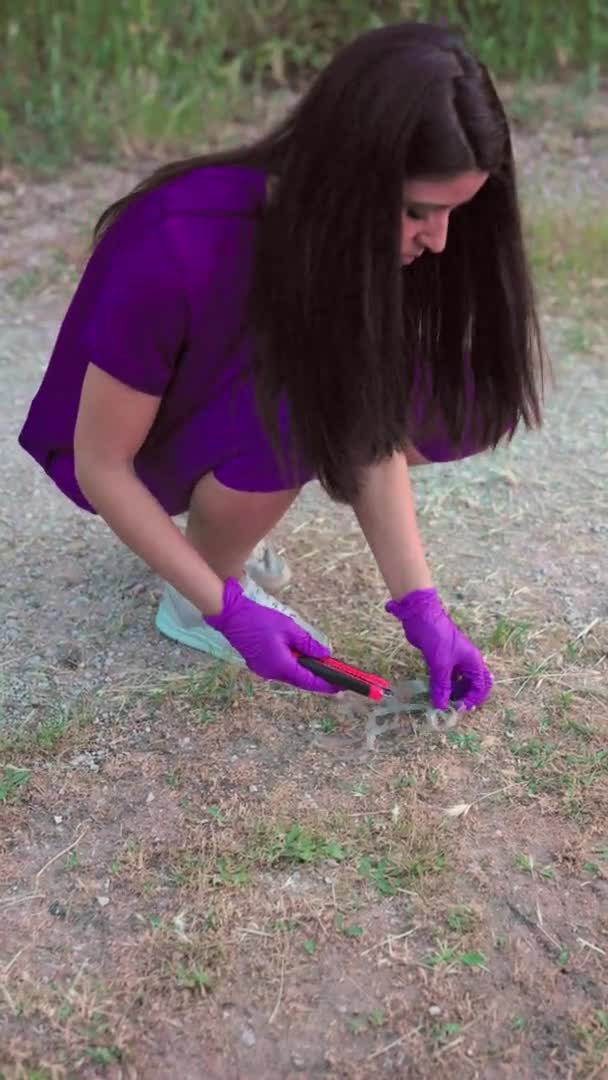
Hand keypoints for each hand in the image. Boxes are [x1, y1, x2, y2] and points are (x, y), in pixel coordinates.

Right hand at [204, 578, 337, 693]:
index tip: (341, 686)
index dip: (326, 685)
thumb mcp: (289, 629)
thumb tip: (325, 655)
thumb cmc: (260, 620)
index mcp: (282, 666)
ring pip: (290, 675)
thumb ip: (308, 644)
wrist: (232, 616)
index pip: (309, 681)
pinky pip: (281, 669)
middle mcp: (272, 673)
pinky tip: (300, 659)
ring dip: (305, 672)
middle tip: (334, 675)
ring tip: (320, 665)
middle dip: (318, 679)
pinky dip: (293, 666)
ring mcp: (264, 670)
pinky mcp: (259, 664)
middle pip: (300, 681)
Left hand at [386, 588, 492, 709]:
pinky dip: (444, 684)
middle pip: (473, 684)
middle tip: (452, 707)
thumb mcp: (440, 665)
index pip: (481, 686)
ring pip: (459, 680)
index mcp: (473, 661)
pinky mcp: (442, 657)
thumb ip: (442, 687)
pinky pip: (447, 675)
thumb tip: (441, 707)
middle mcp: (467, 660)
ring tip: (442, 700)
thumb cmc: (437, 638)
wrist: (421, 616)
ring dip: (453, 691)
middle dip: (465, 696)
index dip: (472, 699)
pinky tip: (435, 690)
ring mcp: (455, 659)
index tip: (459, 709)